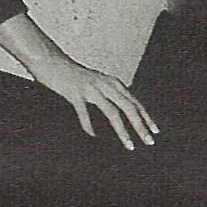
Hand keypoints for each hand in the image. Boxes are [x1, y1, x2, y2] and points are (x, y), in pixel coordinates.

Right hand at [43, 55, 159, 151]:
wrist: (51, 60)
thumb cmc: (74, 75)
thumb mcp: (97, 82)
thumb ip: (110, 93)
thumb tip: (122, 107)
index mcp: (113, 82)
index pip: (134, 102)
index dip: (146, 117)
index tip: (155, 131)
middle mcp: (105, 84)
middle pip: (129, 108)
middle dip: (141, 126)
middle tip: (149, 142)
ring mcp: (91, 88)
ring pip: (112, 113)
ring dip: (123, 131)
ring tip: (129, 146)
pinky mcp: (75, 93)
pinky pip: (84, 113)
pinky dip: (89, 127)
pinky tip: (93, 137)